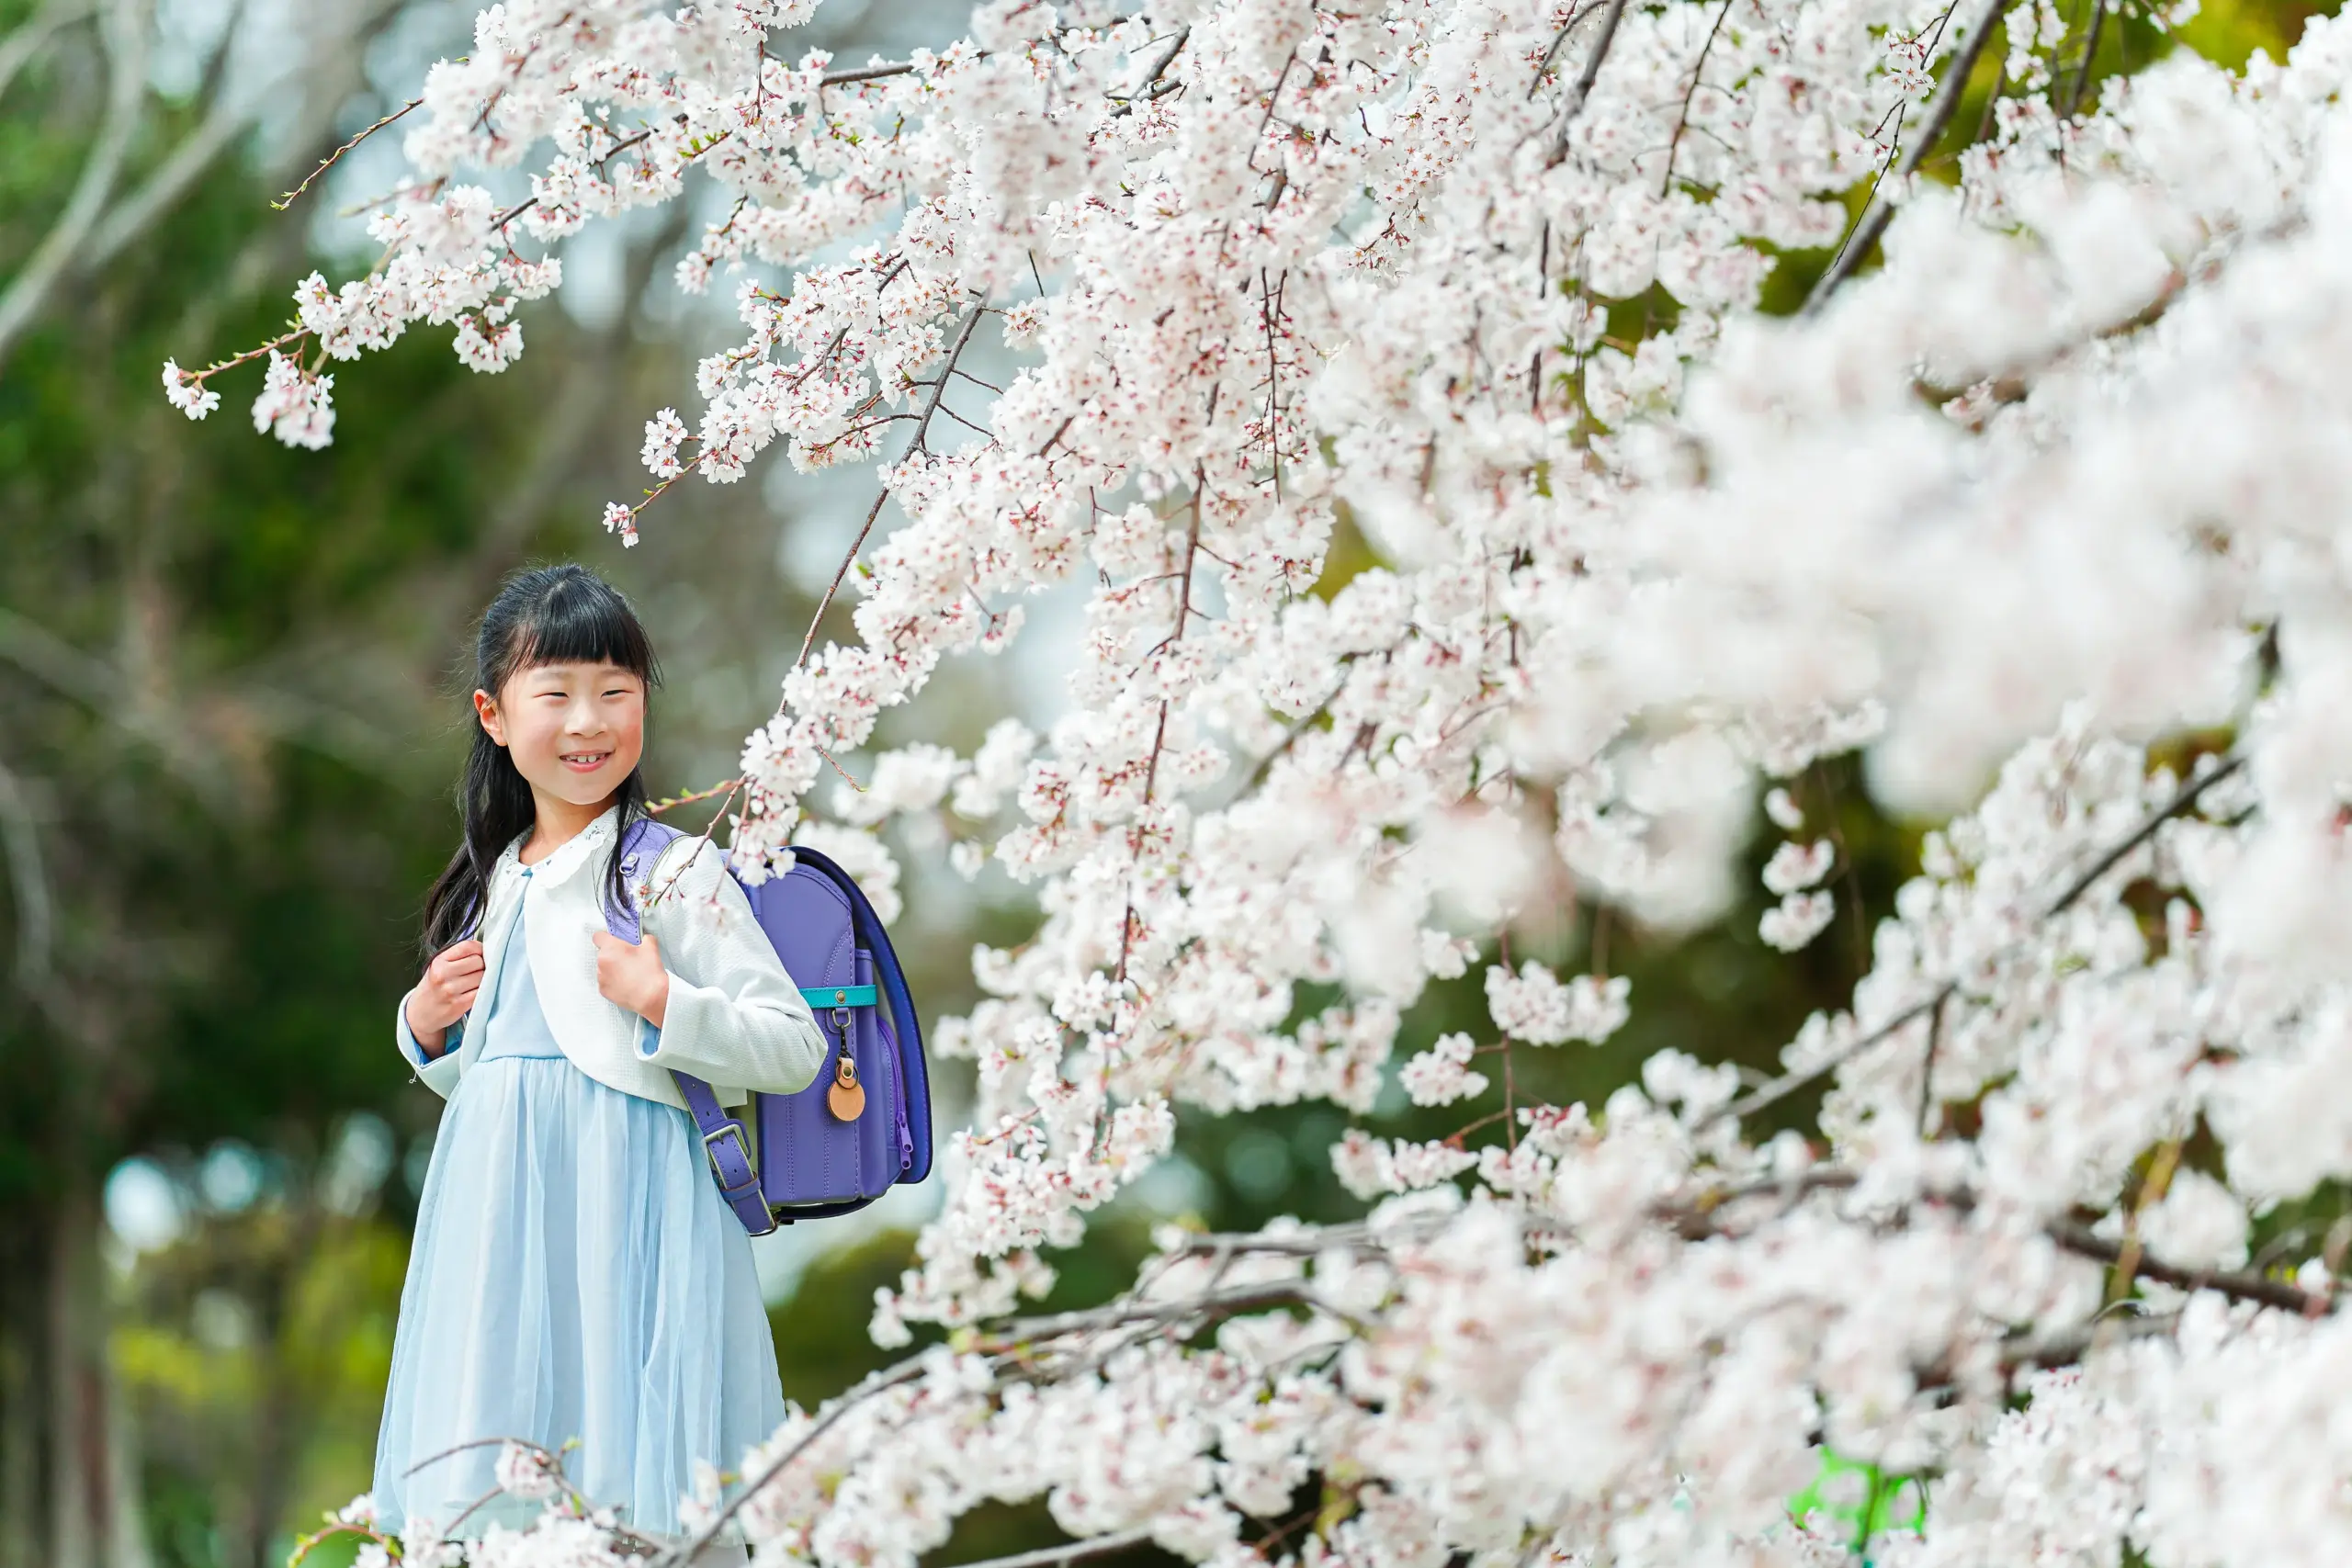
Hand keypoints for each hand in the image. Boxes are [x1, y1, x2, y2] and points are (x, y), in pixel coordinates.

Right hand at [406, 939, 484, 1057]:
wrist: (420, 1014)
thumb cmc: (434, 987)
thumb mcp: (439, 967)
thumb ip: (459, 957)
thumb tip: (487, 950)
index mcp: (439, 961)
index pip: (468, 946)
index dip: (480, 949)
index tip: (481, 954)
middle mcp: (443, 974)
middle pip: (478, 961)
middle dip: (482, 965)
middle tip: (476, 972)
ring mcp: (451, 990)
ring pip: (483, 977)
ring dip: (484, 980)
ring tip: (474, 983)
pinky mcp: (459, 1004)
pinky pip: (482, 992)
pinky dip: (483, 991)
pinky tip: (476, 992)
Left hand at [592, 929, 670, 1026]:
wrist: (651, 996)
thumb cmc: (649, 971)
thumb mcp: (651, 946)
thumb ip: (644, 938)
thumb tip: (643, 939)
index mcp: (610, 948)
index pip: (598, 936)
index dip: (606, 937)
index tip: (614, 941)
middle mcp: (601, 962)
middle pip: (603, 954)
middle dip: (613, 955)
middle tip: (629, 959)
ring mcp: (601, 978)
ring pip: (603, 969)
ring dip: (612, 969)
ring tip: (629, 974)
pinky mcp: (603, 991)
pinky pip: (606, 982)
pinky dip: (613, 982)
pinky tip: (627, 984)